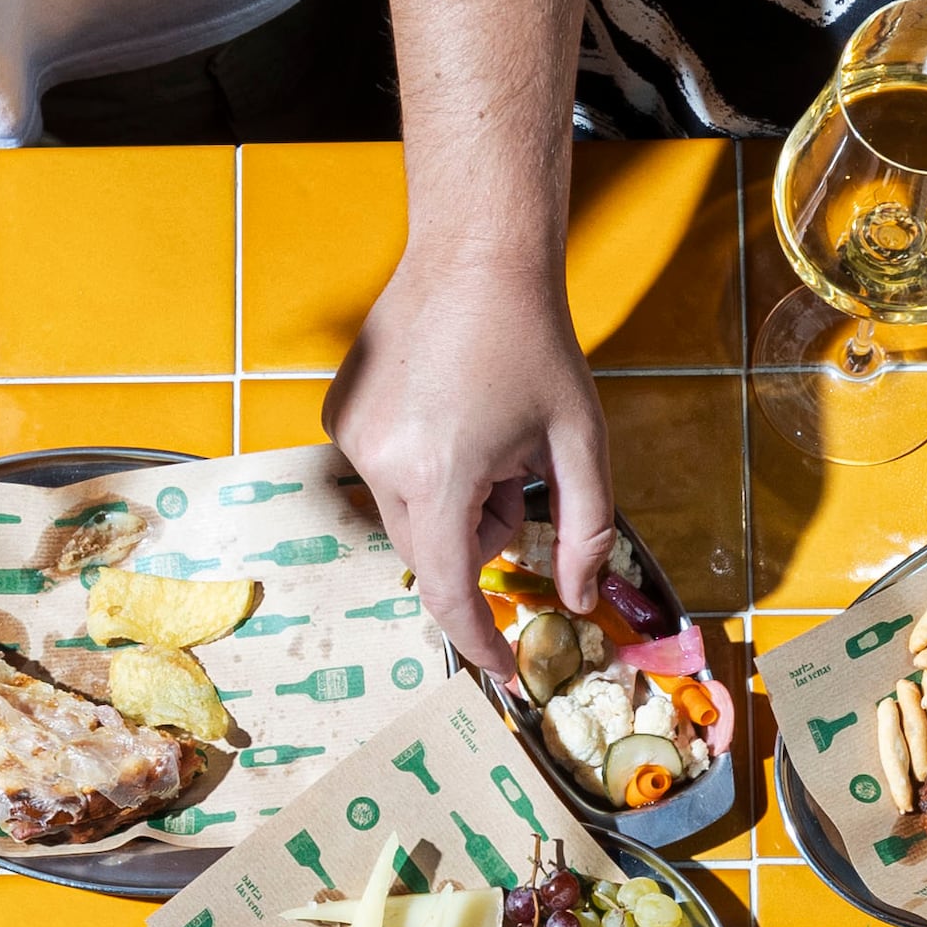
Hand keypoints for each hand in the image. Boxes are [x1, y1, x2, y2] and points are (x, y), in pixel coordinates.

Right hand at [326, 240, 609, 656]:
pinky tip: (445, 411)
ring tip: (480, 435)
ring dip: (447, 503)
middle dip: (475, 540)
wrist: (473, 255)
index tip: (499, 671)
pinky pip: (381, 474)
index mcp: (444, 475)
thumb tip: (577, 600)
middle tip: (513, 483)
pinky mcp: (339, 416)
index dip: (475, 639)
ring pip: (404, 516)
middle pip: (429, 554)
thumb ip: (587, 529)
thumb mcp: (581, 441)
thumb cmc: (533, 341)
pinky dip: (417, 469)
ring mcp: (352, 438)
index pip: (451, 589)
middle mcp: (383, 462)